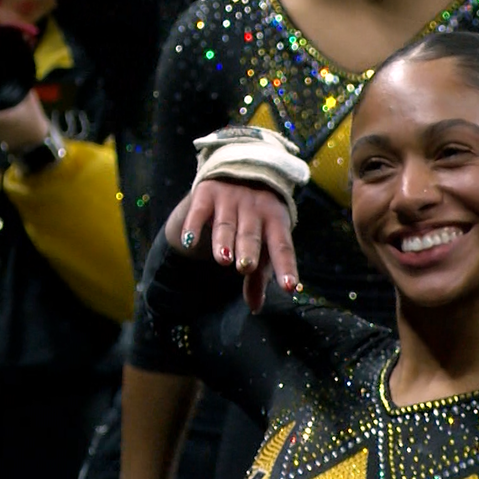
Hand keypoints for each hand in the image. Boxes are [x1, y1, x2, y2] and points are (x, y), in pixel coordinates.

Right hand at [163, 180, 298, 312]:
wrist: (240, 170)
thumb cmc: (256, 219)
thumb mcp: (264, 241)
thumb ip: (259, 276)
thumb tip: (256, 308)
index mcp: (276, 221)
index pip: (283, 247)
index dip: (286, 267)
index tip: (289, 287)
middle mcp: (254, 209)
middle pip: (251, 234)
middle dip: (249, 250)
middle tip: (246, 267)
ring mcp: (230, 199)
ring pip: (226, 224)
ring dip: (224, 241)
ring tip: (223, 259)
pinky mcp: (206, 193)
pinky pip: (199, 211)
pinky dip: (194, 226)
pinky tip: (190, 241)